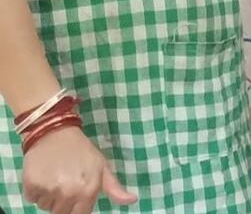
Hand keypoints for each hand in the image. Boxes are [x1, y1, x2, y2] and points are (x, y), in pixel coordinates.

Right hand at [22, 127, 136, 213]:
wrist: (56, 133)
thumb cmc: (82, 151)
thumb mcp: (102, 166)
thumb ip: (114, 188)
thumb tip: (132, 200)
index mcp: (87, 190)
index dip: (77, 208)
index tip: (75, 196)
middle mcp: (67, 193)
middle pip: (61, 213)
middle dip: (63, 202)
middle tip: (65, 183)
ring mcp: (48, 190)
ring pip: (46, 206)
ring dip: (49, 197)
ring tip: (55, 177)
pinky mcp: (31, 185)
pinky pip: (31, 199)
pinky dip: (35, 191)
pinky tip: (44, 175)